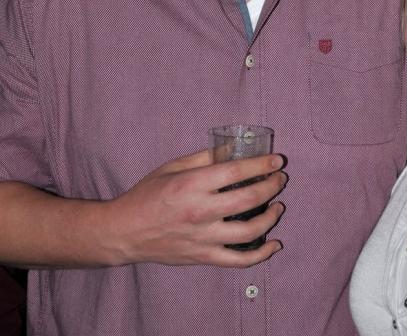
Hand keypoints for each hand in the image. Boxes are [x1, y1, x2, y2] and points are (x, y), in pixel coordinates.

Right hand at [105, 150, 286, 267]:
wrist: (124, 232)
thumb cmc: (147, 194)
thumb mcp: (173, 167)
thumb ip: (205, 157)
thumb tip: (234, 148)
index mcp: (193, 184)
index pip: (237, 171)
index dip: (262, 165)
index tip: (277, 161)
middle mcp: (201, 211)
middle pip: (250, 198)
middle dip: (272, 186)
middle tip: (280, 179)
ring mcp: (203, 238)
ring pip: (250, 230)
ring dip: (271, 216)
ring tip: (278, 206)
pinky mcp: (203, 257)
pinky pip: (239, 260)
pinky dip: (261, 254)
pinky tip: (274, 244)